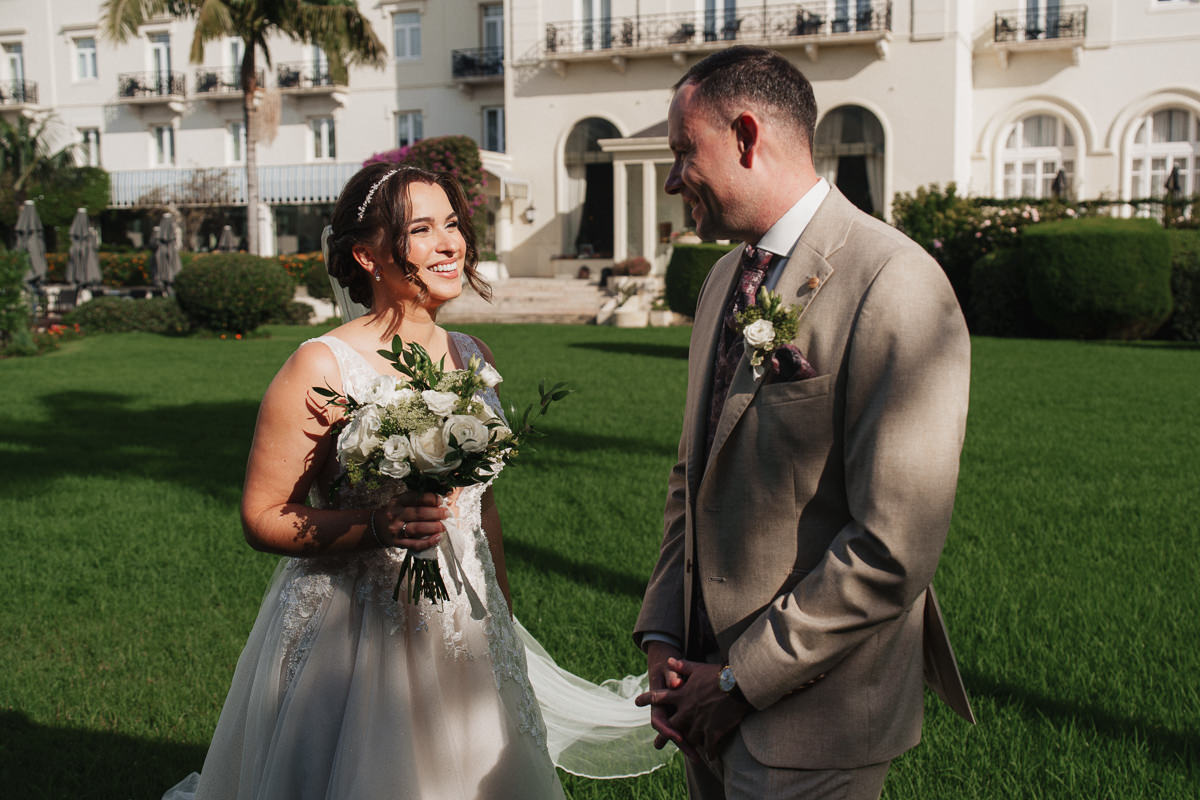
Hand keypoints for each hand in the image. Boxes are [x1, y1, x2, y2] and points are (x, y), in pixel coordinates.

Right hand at [375, 492, 447, 549]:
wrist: (380, 526)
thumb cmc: (398, 511)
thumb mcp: (403, 500)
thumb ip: (419, 498)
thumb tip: (443, 497)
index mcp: (398, 501)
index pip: (416, 498)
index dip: (431, 499)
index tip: (441, 500)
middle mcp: (395, 514)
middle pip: (418, 513)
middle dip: (436, 513)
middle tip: (447, 514)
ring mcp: (396, 529)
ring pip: (417, 528)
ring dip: (433, 527)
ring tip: (443, 526)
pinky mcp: (398, 543)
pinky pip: (415, 544)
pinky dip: (428, 542)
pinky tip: (438, 538)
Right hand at [635, 642, 701, 762]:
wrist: (664, 664)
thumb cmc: (667, 666)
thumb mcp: (667, 668)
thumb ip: (672, 675)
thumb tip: (675, 683)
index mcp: (658, 703)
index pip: (658, 722)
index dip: (667, 731)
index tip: (678, 738)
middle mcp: (665, 712)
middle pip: (672, 733)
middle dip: (683, 745)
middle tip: (695, 757)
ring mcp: (674, 714)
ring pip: (681, 733)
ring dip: (690, 745)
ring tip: (701, 758)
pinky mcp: (683, 715)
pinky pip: (688, 729)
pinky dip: (697, 738)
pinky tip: (708, 747)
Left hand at [638, 657, 751, 761]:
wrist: (738, 686)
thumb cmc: (719, 675)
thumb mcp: (698, 668)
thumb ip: (682, 666)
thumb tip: (669, 659)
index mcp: (681, 694)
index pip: (659, 697)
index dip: (647, 699)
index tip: (636, 701)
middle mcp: (687, 710)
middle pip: (671, 725)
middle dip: (666, 734)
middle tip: (657, 744)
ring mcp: (699, 722)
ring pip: (689, 737)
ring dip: (690, 741)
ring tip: (689, 748)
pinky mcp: (713, 732)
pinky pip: (709, 747)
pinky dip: (709, 753)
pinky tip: (710, 757)